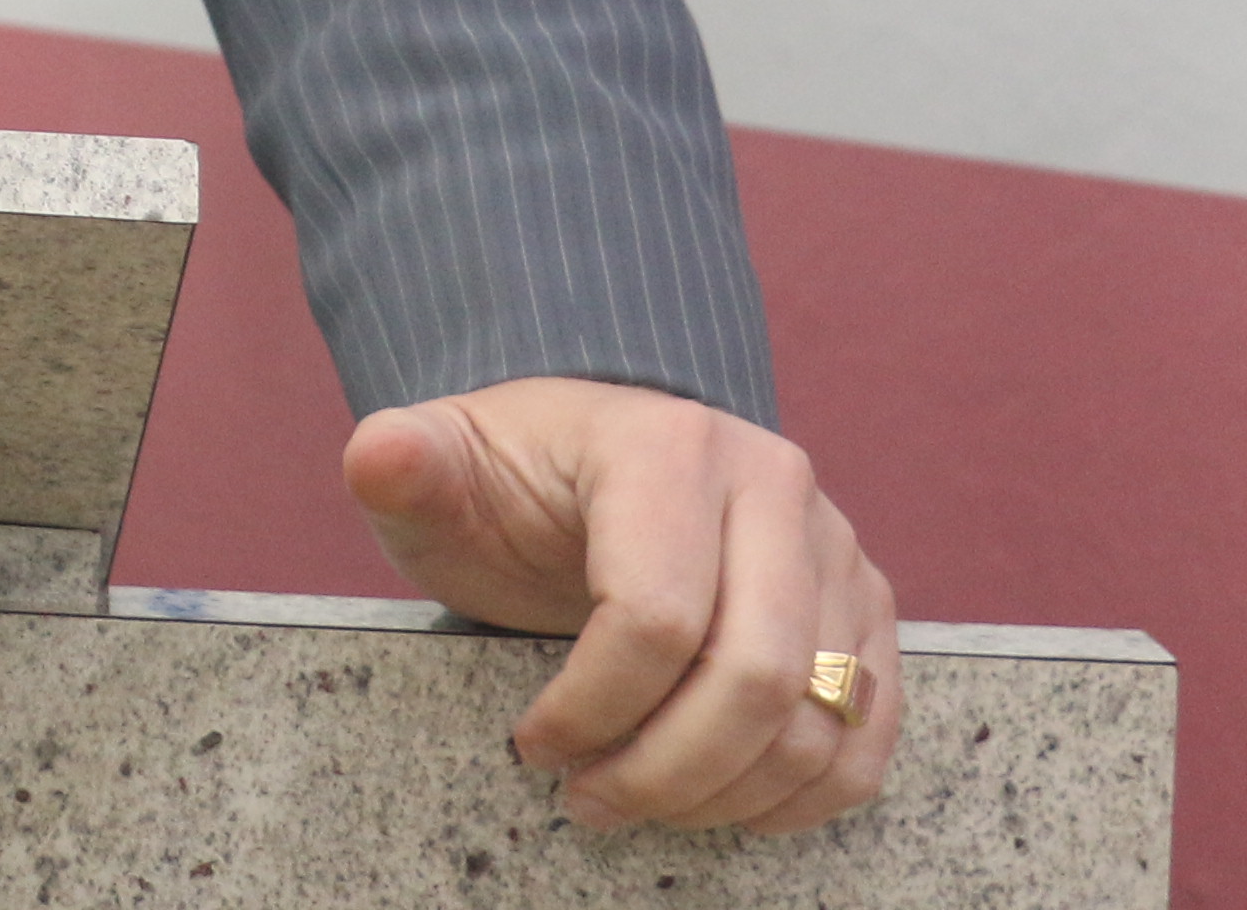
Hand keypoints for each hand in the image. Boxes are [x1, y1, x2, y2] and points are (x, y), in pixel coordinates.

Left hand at [341, 376, 898, 834]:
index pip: (656, 617)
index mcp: (669, 445)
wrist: (585, 466)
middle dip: (664, 771)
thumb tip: (380, 456)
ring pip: (818, 718)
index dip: (589, 708)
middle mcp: (774, 484)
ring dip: (726, 795)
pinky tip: (720, 801)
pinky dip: (802, 795)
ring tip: (637, 799)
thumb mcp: (437, 470)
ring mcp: (834, 546)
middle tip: (585, 801)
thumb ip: (400, 463)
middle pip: (756, 678)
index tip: (530, 745)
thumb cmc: (507, 483)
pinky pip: (865, 733)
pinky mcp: (863, 607)